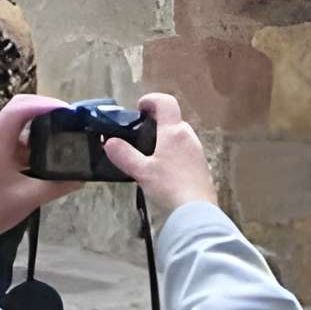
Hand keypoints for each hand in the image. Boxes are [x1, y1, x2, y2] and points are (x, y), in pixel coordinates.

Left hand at [0, 92, 79, 241]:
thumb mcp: (28, 199)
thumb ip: (57, 186)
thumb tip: (83, 176)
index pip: (17, 110)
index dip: (42, 104)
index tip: (66, 111)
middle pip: (19, 106)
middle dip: (44, 105)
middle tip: (68, 116)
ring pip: (20, 117)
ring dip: (41, 117)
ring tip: (64, 126)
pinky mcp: (1, 149)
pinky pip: (20, 131)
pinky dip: (37, 131)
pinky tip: (52, 142)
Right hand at [103, 92, 215, 219]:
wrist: (196, 210)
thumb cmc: (169, 187)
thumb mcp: (142, 171)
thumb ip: (125, 155)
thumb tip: (110, 142)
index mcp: (174, 132)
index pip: (166, 102)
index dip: (152, 99)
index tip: (139, 107)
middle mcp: (188, 136)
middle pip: (173, 118)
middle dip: (157, 120)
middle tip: (140, 132)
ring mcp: (197, 150)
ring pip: (180, 134)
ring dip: (165, 136)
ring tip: (149, 152)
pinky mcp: (200, 164)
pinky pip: (185, 149)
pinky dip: (173, 150)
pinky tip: (164, 169)